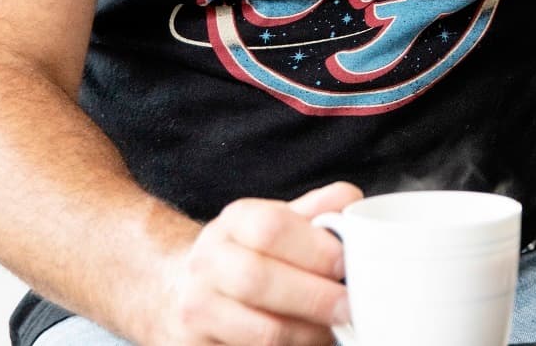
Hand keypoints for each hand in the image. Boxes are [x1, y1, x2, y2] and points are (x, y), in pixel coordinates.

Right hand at [154, 181, 360, 345]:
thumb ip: (317, 211)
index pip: (271, 229)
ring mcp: (197, 308)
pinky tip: (304, 343)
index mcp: (234, 222)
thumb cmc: (248, 254)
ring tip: (331, 331)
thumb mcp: (276, 222)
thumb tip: (352, 204)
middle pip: (260, 280)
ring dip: (307, 334)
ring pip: (261, 330)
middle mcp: (208, 263)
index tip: (346, 264)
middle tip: (349, 307)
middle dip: (314, 298)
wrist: (182, 288)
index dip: (314, 249)